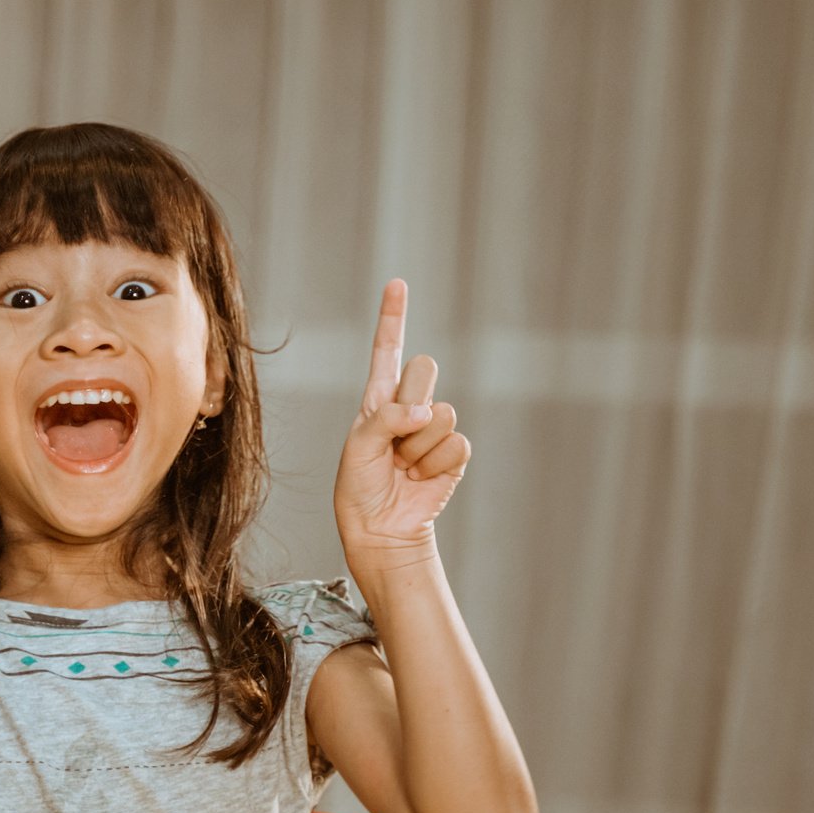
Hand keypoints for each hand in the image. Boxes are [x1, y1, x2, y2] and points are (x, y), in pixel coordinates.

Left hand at [333, 279, 470, 572]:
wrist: (380, 528)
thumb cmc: (359, 487)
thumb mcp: (358, 449)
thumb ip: (386, 421)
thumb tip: (425, 413)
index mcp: (377, 399)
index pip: (387, 350)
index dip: (393, 317)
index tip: (397, 284)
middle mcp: (407, 406)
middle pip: (424, 368)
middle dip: (409, 399)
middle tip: (394, 437)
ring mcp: (432, 429)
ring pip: (440, 411)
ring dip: (417, 445)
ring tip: (402, 466)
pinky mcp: (452, 453)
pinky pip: (456, 444)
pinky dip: (435, 465)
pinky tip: (418, 478)